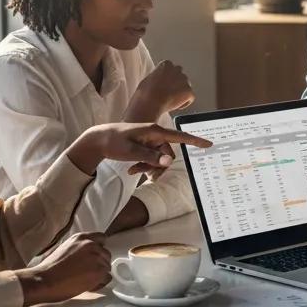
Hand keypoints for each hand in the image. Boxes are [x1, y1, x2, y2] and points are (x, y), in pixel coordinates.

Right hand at [18, 233, 110, 306]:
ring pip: (107, 266)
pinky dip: (99, 283)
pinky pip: (107, 278)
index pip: (102, 238)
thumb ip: (79, 248)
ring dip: (99, 274)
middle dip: (99, 263)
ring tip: (84, 279)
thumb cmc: (49, 269)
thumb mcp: (64, 248)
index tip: (97, 256)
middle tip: (87, 272)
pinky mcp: (99, 271)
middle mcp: (91, 245)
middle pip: (106, 254)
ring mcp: (96, 258)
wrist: (43, 280)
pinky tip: (87, 285)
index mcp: (81, 238)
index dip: (99, 249)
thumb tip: (87, 255)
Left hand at [67, 122, 211, 176]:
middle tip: (144, 176)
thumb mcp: (131, 151)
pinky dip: (144, 165)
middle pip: (167, 154)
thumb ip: (151, 156)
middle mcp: (155, 135)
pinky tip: (132, 169)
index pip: (179, 136)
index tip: (209, 144)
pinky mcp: (145, 146)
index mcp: (154, 131)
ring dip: (149, 167)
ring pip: (159, 158)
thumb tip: (169, 161)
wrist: (98, 140)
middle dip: (157, 166)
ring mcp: (150, 141)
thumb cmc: (113, 142)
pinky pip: (152, 158)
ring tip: (133, 172)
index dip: (195, 141)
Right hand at [126, 61, 194, 120]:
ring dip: (181, 91)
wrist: (150, 102)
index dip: (168, 76)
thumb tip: (158, 80)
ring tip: (171, 100)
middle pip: (180, 75)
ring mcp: (184, 80)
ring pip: (186, 85)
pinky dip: (185, 102)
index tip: (164, 82)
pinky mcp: (189, 91)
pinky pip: (190, 97)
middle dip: (176, 82)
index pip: (170, 67)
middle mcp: (177, 70)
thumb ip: (156, 77)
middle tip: (170, 91)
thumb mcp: (147, 79)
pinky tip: (177, 106)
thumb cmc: (145, 93)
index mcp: (166, 65)